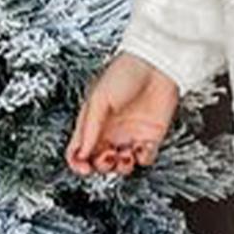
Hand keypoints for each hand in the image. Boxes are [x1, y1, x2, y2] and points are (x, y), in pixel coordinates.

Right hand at [65, 53, 180, 175]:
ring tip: (125, 155)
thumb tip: (82, 153)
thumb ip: (89, 128)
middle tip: (107, 157)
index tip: (83, 168)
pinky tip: (141, 148)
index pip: (79, 149)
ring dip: (122, 167)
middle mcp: (110, 131)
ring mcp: (131, 135)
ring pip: (122, 164)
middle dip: (102, 165)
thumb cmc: (125, 73)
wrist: (156, 65)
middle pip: (100, 160)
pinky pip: (145, 158)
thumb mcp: (99, 98)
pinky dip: (143, 159)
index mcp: (93, 121)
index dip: (78, 162)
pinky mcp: (152, 136)